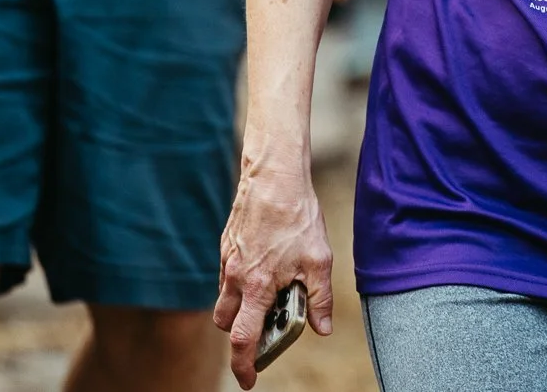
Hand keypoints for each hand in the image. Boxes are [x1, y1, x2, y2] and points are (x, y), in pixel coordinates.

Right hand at [214, 166, 334, 388]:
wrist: (274, 175)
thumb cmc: (297, 216)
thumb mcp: (319, 260)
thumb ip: (319, 299)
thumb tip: (322, 329)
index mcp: (257, 286)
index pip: (242, 339)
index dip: (243, 365)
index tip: (248, 381)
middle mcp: (235, 277)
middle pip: (226, 323)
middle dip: (241, 332)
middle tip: (266, 326)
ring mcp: (228, 260)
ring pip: (224, 298)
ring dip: (241, 306)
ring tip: (271, 292)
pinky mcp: (227, 244)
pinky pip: (227, 275)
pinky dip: (241, 282)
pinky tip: (267, 265)